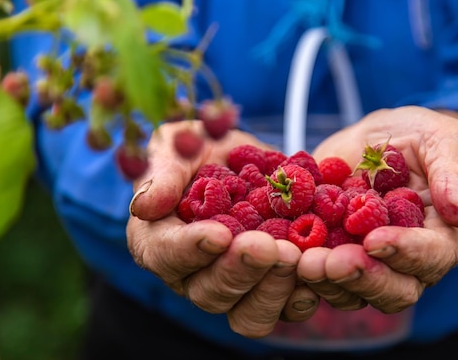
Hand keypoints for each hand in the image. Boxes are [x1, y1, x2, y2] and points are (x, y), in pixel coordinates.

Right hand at [127, 120, 318, 336]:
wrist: (243, 158)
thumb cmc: (200, 148)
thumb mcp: (178, 144)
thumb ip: (163, 171)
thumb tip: (144, 205)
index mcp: (158, 240)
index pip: (165, 255)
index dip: (191, 249)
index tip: (219, 233)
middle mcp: (193, 274)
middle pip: (209, 292)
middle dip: (239, 270)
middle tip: (267, 246)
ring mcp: (233, 286)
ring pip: (246, 313)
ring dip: (271, 289)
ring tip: (293, 256)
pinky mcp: (269, 287)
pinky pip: (284, 309)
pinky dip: (300, 296)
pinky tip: (313, 270)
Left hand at [300, 106, 457, 312]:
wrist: (385, 139)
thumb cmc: (425, 139)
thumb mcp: (444, 142)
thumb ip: (455, 174)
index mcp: (442, 238)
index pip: (430, 257)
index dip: (404, 253)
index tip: (374, 240)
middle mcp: (406, 261)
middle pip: (392, 289)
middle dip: (361, 278)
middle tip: (330, 262)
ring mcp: (366, 261)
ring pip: (351, 290)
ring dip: (326, 281)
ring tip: (301, 261)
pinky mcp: (332, 252)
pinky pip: (318, 273)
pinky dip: (299, 268)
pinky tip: (281, 252)